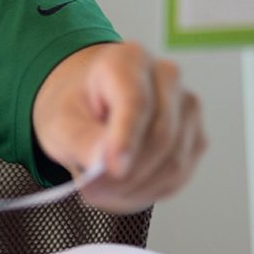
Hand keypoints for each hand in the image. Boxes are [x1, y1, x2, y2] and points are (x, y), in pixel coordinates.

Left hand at [30, 41, 205, 213]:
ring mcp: (187, 108)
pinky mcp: (194, 137)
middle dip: (127, 174)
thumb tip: (105, 163)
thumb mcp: (58, 121)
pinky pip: (179, 175)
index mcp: (128, 61)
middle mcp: (166, 78)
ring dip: (137, 187)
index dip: (126, 139)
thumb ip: (80, 139)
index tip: (113, 169)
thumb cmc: (74, 107)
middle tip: (92, 192)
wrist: (88, 105)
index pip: (136, 102)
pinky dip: (149, 191)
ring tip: (101, 192)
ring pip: (175, 161)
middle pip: (161, 135)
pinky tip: (122, 190)